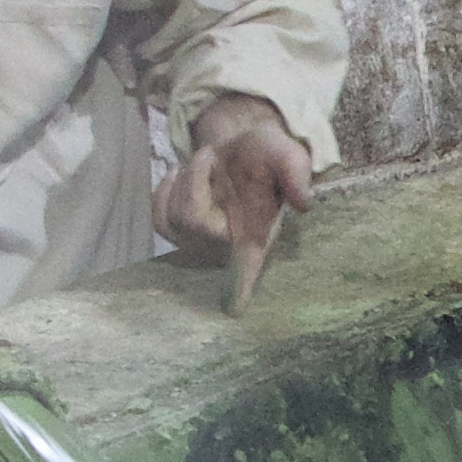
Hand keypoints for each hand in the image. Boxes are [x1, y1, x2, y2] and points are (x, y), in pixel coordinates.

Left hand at [162, 92, 316, 310]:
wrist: (238, 150)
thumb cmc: (265, 157)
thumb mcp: (284, 153)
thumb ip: (295, 172)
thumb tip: (304, 203)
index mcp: (255, 238)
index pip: (246, 271)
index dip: (240, 290)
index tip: (234, 311)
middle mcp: (225, 248)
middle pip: (192, 221)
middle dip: (197, 178)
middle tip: (214, 155)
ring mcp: (196, 244)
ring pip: (173, 215)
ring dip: (184, 179)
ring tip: (205, 164)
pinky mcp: (175, 231)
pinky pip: (157, 214)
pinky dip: (165, 187)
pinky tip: (182, 174)